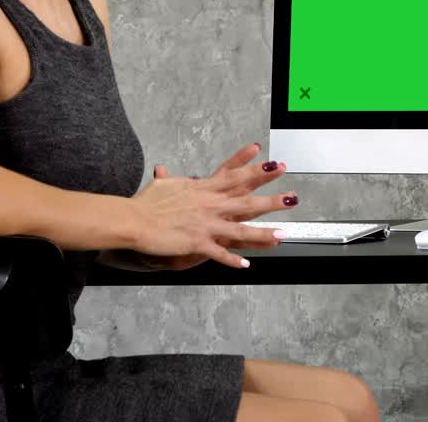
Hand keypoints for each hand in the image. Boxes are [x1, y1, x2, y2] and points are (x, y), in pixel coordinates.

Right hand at [129, 142, 297, 269]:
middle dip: (272, 199)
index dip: (254, 169)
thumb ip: (169, 179)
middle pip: (246, 201)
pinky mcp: (198, 242)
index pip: (234, 176)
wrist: (135, 220)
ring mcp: (206, 224)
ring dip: (264, 233)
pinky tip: (246, 265)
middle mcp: (209, 204)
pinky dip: (233, 260)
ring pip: (241, 229)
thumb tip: (165, 171)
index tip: (271, 162)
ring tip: (284, 234)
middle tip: (292, 197)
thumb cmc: (146, 203)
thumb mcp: (161, 186)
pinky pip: (220, 253)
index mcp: (203, 188)